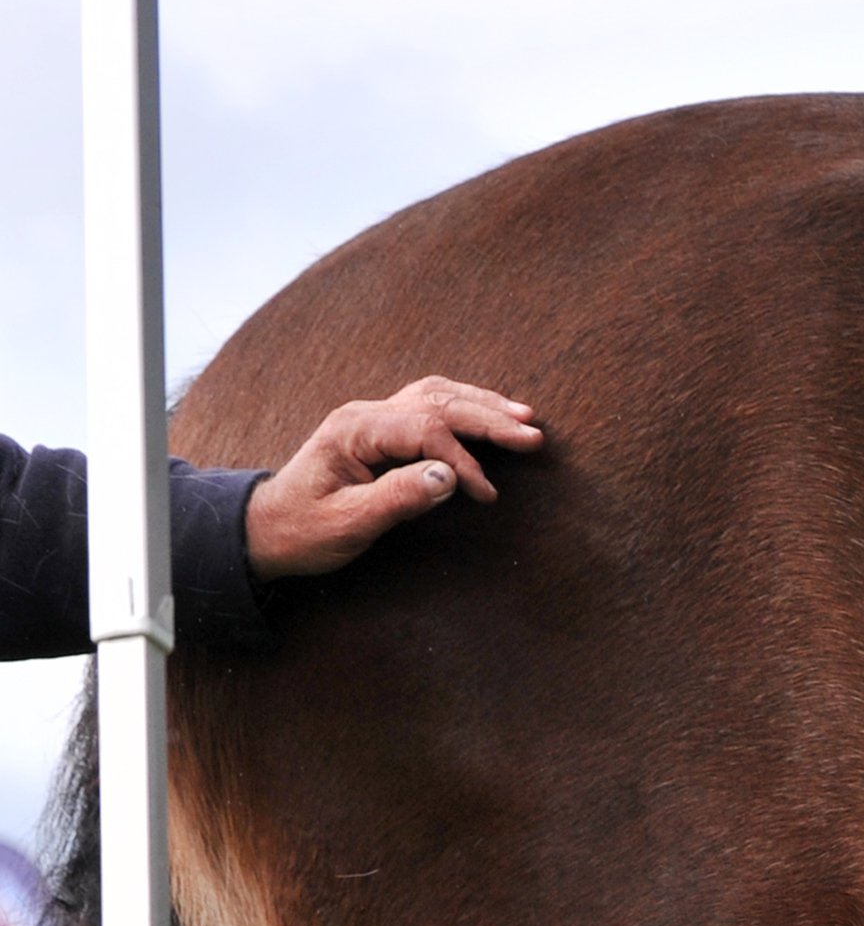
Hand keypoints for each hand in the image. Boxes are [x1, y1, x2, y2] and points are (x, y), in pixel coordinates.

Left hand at [242, 377, 545, 579]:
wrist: (268, 527)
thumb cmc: (304, 529)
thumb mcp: (347, 523)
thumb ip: (397, 499)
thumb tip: (448, 479)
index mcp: (355, 431)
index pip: (425, 430)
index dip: (462, 459)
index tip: (485, 494)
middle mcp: (366, 415)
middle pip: (438, 402)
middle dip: (489, 419)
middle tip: (533, 436)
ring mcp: (373, 418)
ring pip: (437, 395)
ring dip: (482, 405)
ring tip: (523, 419)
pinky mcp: (383, 430)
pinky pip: (429, 405)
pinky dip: (465, 407)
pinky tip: (489, 414)